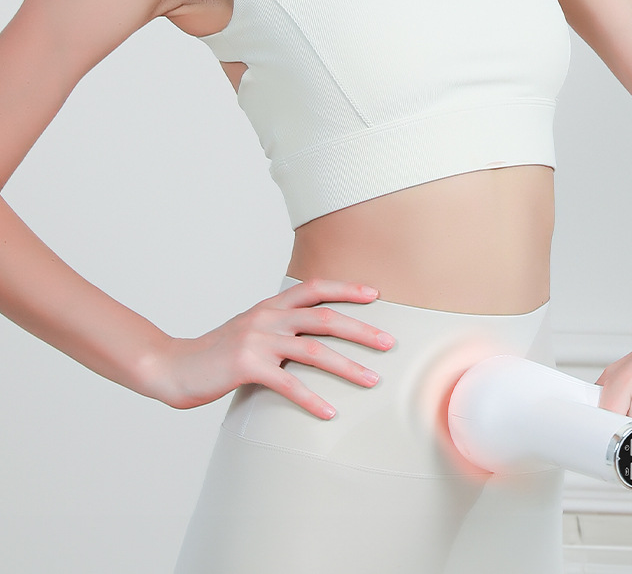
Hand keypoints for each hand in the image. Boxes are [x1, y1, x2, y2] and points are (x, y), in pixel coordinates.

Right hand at [147, 278, 395, 417]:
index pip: (314, 288)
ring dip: (347, 366)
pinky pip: (288, 383)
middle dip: (361, 329)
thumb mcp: (250, 331)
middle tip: (389, 343)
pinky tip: (330, 412)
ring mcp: (257, 340)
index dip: (346, 288)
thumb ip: (277, 329)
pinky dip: (312, 399)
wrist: (173, 366)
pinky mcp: (247, 366)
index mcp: (269, 305)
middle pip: (324, 318)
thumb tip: (311, 338)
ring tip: (372, 379)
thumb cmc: (215, 353)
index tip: (375, 294)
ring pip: (314, 350)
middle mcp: (267, 317)